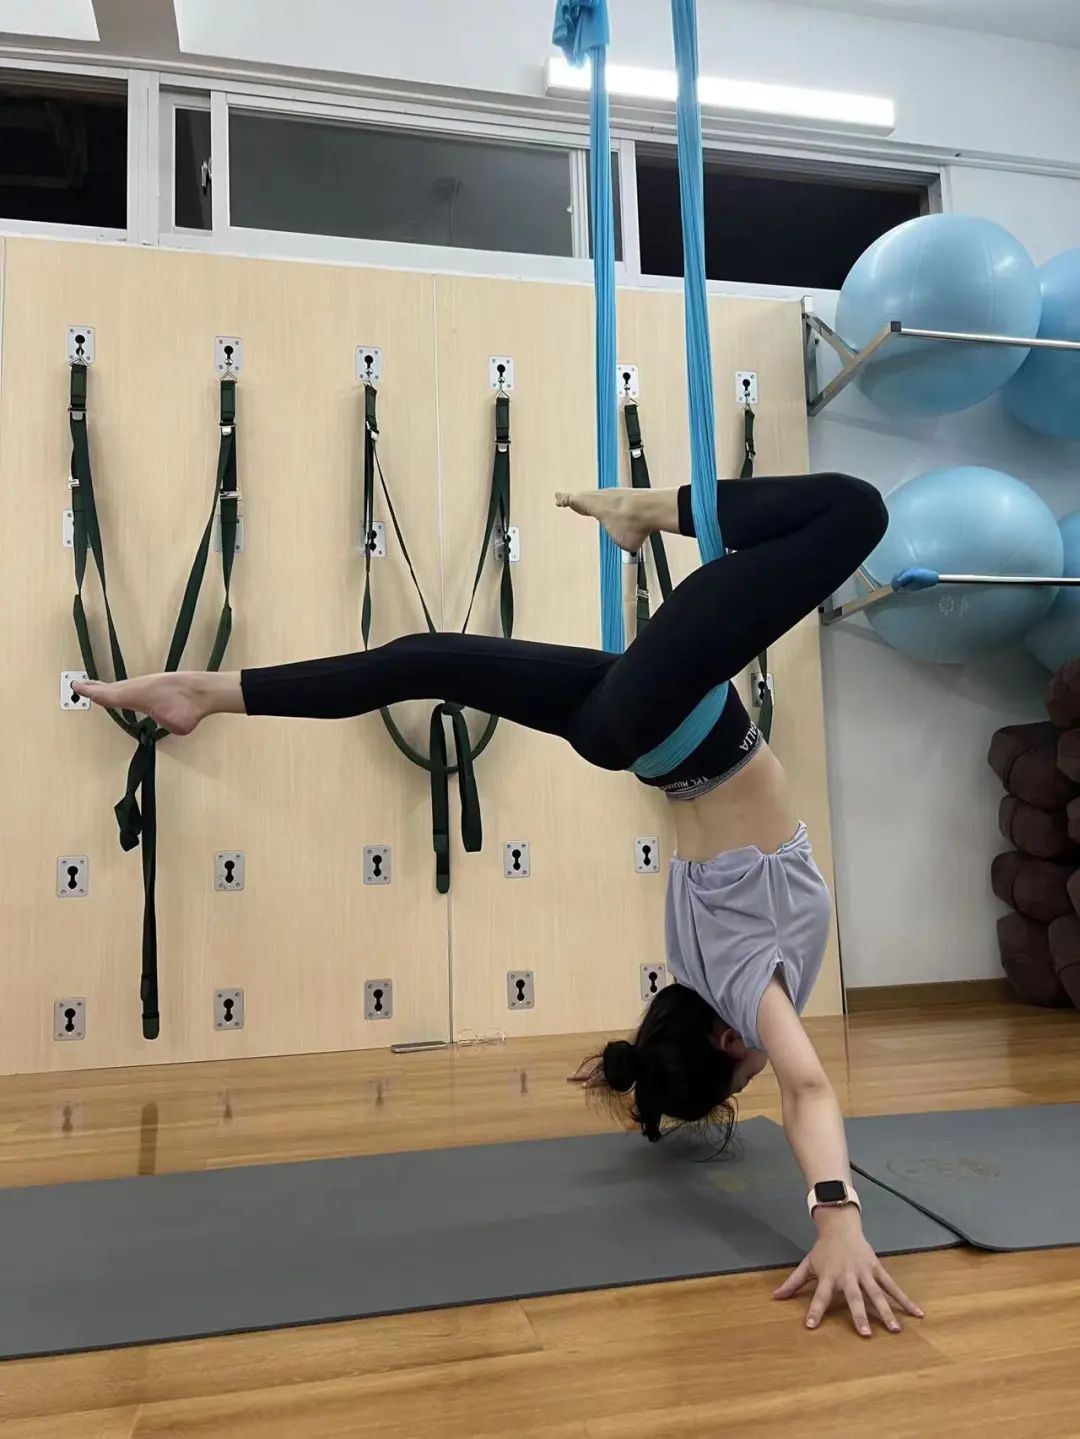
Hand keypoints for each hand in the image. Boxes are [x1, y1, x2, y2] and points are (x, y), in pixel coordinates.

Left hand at [773, 1207, 923, 1336]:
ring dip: (886, 1312)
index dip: (814, 1311)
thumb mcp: (807, 1265)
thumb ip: (793, 1283)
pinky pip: (893, 1286)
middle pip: (854, 1297)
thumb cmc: (823, 1251)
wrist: (841, 1227)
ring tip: (894, 1331)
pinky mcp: (878, 1268)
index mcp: (828, 1277)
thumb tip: (774, 1297)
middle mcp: (847, 1276)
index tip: (810, 1327)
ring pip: (877, 1294)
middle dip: (859, 1315)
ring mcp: (865, 1272)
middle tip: (865, 1334)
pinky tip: (917, 1313)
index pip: (820, 1296)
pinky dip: (905, 1300)